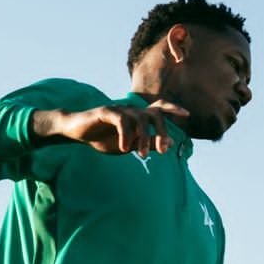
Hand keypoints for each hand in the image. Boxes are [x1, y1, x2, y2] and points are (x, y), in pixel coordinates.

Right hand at [32, 100, 187, 156]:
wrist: (76, 132)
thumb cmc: (102, 138)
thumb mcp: (127, 145)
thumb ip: (145, 143)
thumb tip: (167, 144)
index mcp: (137, 116)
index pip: (159, 108)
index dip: (173, 109)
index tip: (187, 115)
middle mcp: (131, 109)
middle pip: (154, 114)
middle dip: (161, 132)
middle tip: (162, 151)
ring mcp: (119, 109)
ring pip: (140, 119)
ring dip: (144, 138)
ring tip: (142, 156)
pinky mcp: (106, 111)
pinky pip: (122, 120)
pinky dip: (126, 135)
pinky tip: (124, 149)